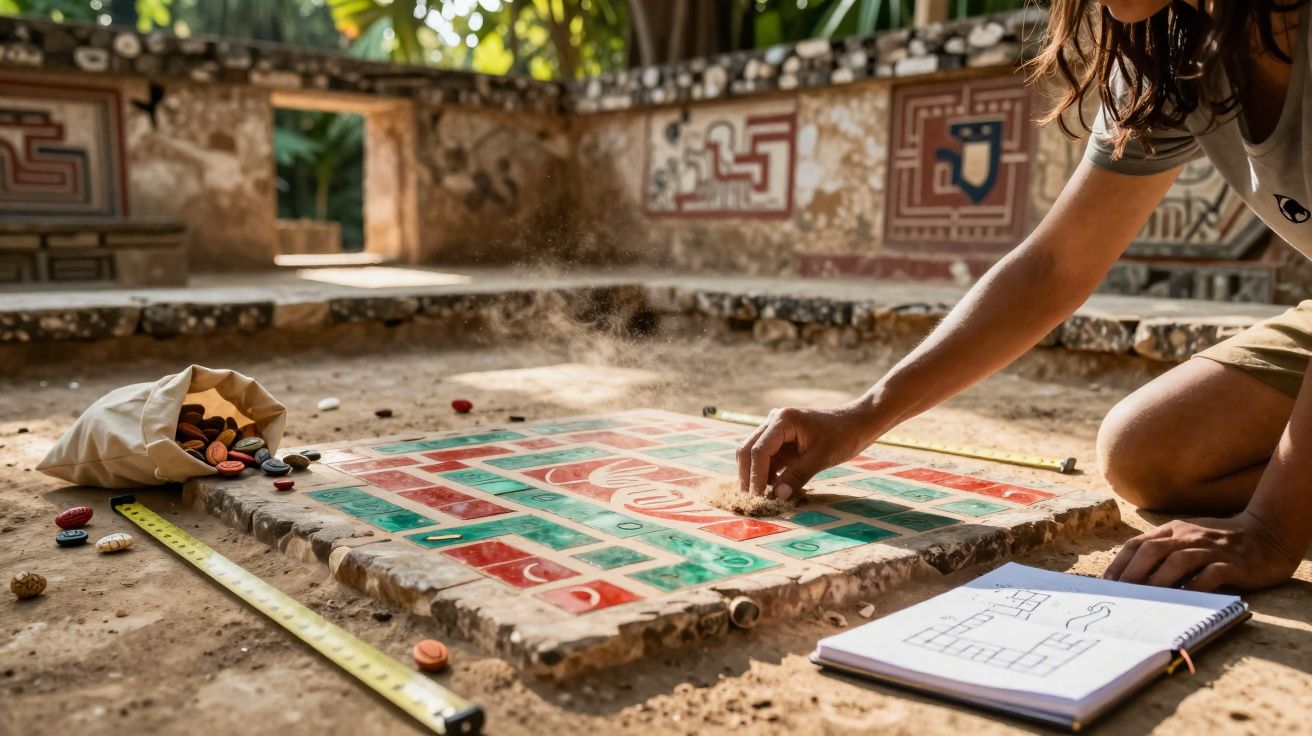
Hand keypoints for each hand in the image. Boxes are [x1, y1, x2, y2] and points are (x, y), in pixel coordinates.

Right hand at [736, 399, 882, 499]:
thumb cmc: (844, 436)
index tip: (757, 499)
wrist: (858, 422)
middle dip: (748, 476)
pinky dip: (766, 474)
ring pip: (753, 454)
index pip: (759, 450)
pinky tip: (773, 490)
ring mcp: (775, 429)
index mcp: (783, 420)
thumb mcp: (822, 457)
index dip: (755, 476)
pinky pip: (766, 458)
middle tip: (751, 501)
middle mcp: (773, 421)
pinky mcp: (781, 440)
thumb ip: (797, 476)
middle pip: (748, 450)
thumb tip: (778, 497)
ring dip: (756, 476)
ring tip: (761, 498)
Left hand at [1103, 512, 1300, 591]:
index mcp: (1174, 530)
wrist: (1268, 535)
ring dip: (1158, 580)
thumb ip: (1165, 552)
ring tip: (1145, 600)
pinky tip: (1184, 598)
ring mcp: (1211, 549)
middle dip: (1133, 574)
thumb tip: (1133, 579)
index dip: (1120, 564)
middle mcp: (1189, 536)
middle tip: (1121, 595)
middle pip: (1153, 551)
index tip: (1106, 585)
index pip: (1138, 544)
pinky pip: (1211, 574)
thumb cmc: (1221, 543)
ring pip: (1178, 561)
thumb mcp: (1189, 539)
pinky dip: (1195, 585)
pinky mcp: (1233, 564)